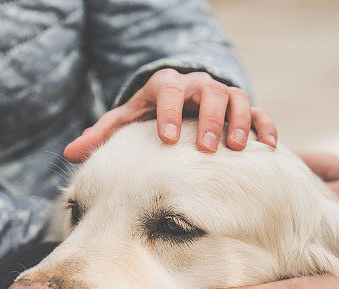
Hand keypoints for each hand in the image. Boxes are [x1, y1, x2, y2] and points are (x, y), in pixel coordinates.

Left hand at [64, 69, 276, 161]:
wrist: (181, 106)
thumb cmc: (150, 118)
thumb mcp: (126, 123)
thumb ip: (102, 135)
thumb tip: (71, 152)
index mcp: (166, 87)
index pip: (168, 91)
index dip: (169, 112)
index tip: (168, 138)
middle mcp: (198, 86)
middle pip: (209, 92)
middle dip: (210, 119)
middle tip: (207, 148)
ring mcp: (223, 96)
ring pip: (237, 98)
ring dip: (239, 122)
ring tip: (236, 148)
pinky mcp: (243, 109)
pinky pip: (259, 113)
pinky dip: (265, 128)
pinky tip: (268, 148)